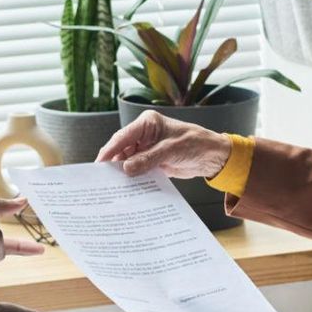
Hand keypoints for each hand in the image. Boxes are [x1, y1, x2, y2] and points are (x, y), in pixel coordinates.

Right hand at [97, 110, 231, 178]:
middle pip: (121, 150)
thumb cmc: (196, 144)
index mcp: (147, 123)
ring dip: (122, 173)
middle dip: (113, 164)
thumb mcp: (172, 150)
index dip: (109, 150)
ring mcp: (147, 148)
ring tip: (111, 187)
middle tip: (102, 180)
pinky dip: (132, 178)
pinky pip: (137, 170)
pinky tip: (126, 188)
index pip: (123, 136)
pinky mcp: (151, 161)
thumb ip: (149, 159)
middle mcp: (144, 134)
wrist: (212, 156)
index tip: (99, 165)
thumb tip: (126, 169)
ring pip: (127, 161)